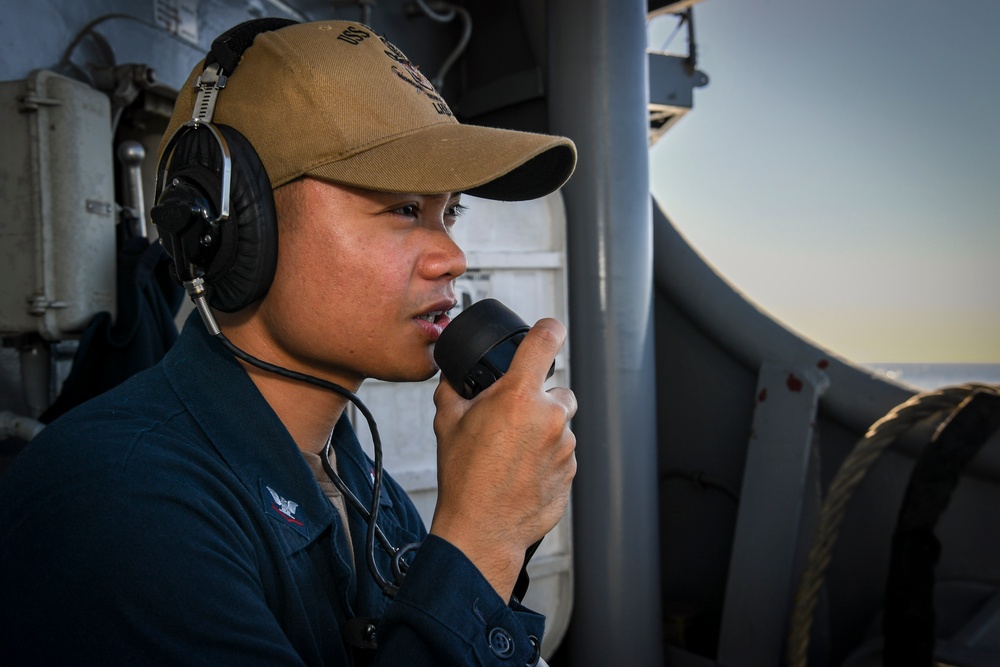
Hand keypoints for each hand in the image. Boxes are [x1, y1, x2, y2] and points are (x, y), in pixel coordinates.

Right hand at [429, 318, 576, 599]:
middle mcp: (550, 416)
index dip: (547, 329)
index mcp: (519, 396)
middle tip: (510, 421)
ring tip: (510, 454)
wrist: (482, 530)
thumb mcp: (447, 423)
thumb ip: (454, 390)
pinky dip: (546, 457)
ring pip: (560, 424)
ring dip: (541, 431)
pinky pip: (561, 453)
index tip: (547, 330)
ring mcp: (565, 445)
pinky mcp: (571, 471)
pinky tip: (521, 473)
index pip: (546, 339)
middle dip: (537, 400)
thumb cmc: (464, 478)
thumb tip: (454, 378)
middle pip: (556, 390)